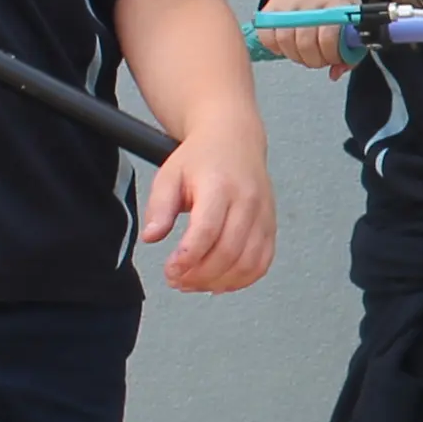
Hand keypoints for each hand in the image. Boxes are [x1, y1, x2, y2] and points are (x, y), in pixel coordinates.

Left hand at [143, 116, 275, 291]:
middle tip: (177, 280)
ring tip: (195, 282)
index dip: (188, 258)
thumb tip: (151, 237)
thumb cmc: (202, 157)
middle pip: (229, 252)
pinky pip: (263, 262)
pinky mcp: (271, 226)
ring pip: (249, 263)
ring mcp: (263, 215)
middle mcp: (247, 200)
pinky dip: (242, 279)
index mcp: (220, 185)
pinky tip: (220, 281)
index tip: (170, 271)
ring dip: (220, 282)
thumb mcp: (169, 175)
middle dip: (200, 275)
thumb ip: (159, 207)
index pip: (207, 231)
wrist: (234, 138)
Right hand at [262, 0, 362, 76]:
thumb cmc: (338, 2)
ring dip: (296, 56)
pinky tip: (288, 46)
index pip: (329, 35)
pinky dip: (276, 47)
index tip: (334, 58)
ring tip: (305, 54)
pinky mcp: (271, 5)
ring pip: (284, 41)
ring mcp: (288, 1)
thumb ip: (350, 51)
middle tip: (319, 59)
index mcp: (336, 1)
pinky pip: (266, 35)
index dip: (331, 54)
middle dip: (314, 60)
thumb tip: (335, 73)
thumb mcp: (354, 21)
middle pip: (305, 43)